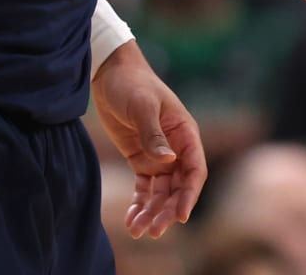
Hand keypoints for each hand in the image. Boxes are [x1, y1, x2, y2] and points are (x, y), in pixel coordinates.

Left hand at [92, 42, 205, 238]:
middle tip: (154, 231)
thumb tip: (168, 161)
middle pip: (178, 187)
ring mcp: (159, 155)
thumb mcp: (142, 106)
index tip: (180, 215)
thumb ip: (154, 134)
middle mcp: (176, 148)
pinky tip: (132, 220)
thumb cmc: (133, 84)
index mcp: (185, 133)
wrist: (110, 74)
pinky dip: (140, 204)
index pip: (195, 169)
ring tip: (139, 231)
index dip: (189, 194)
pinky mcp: (141, 159)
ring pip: (161, 191)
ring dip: (153, 212)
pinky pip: (144, 188)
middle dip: (167, 210)